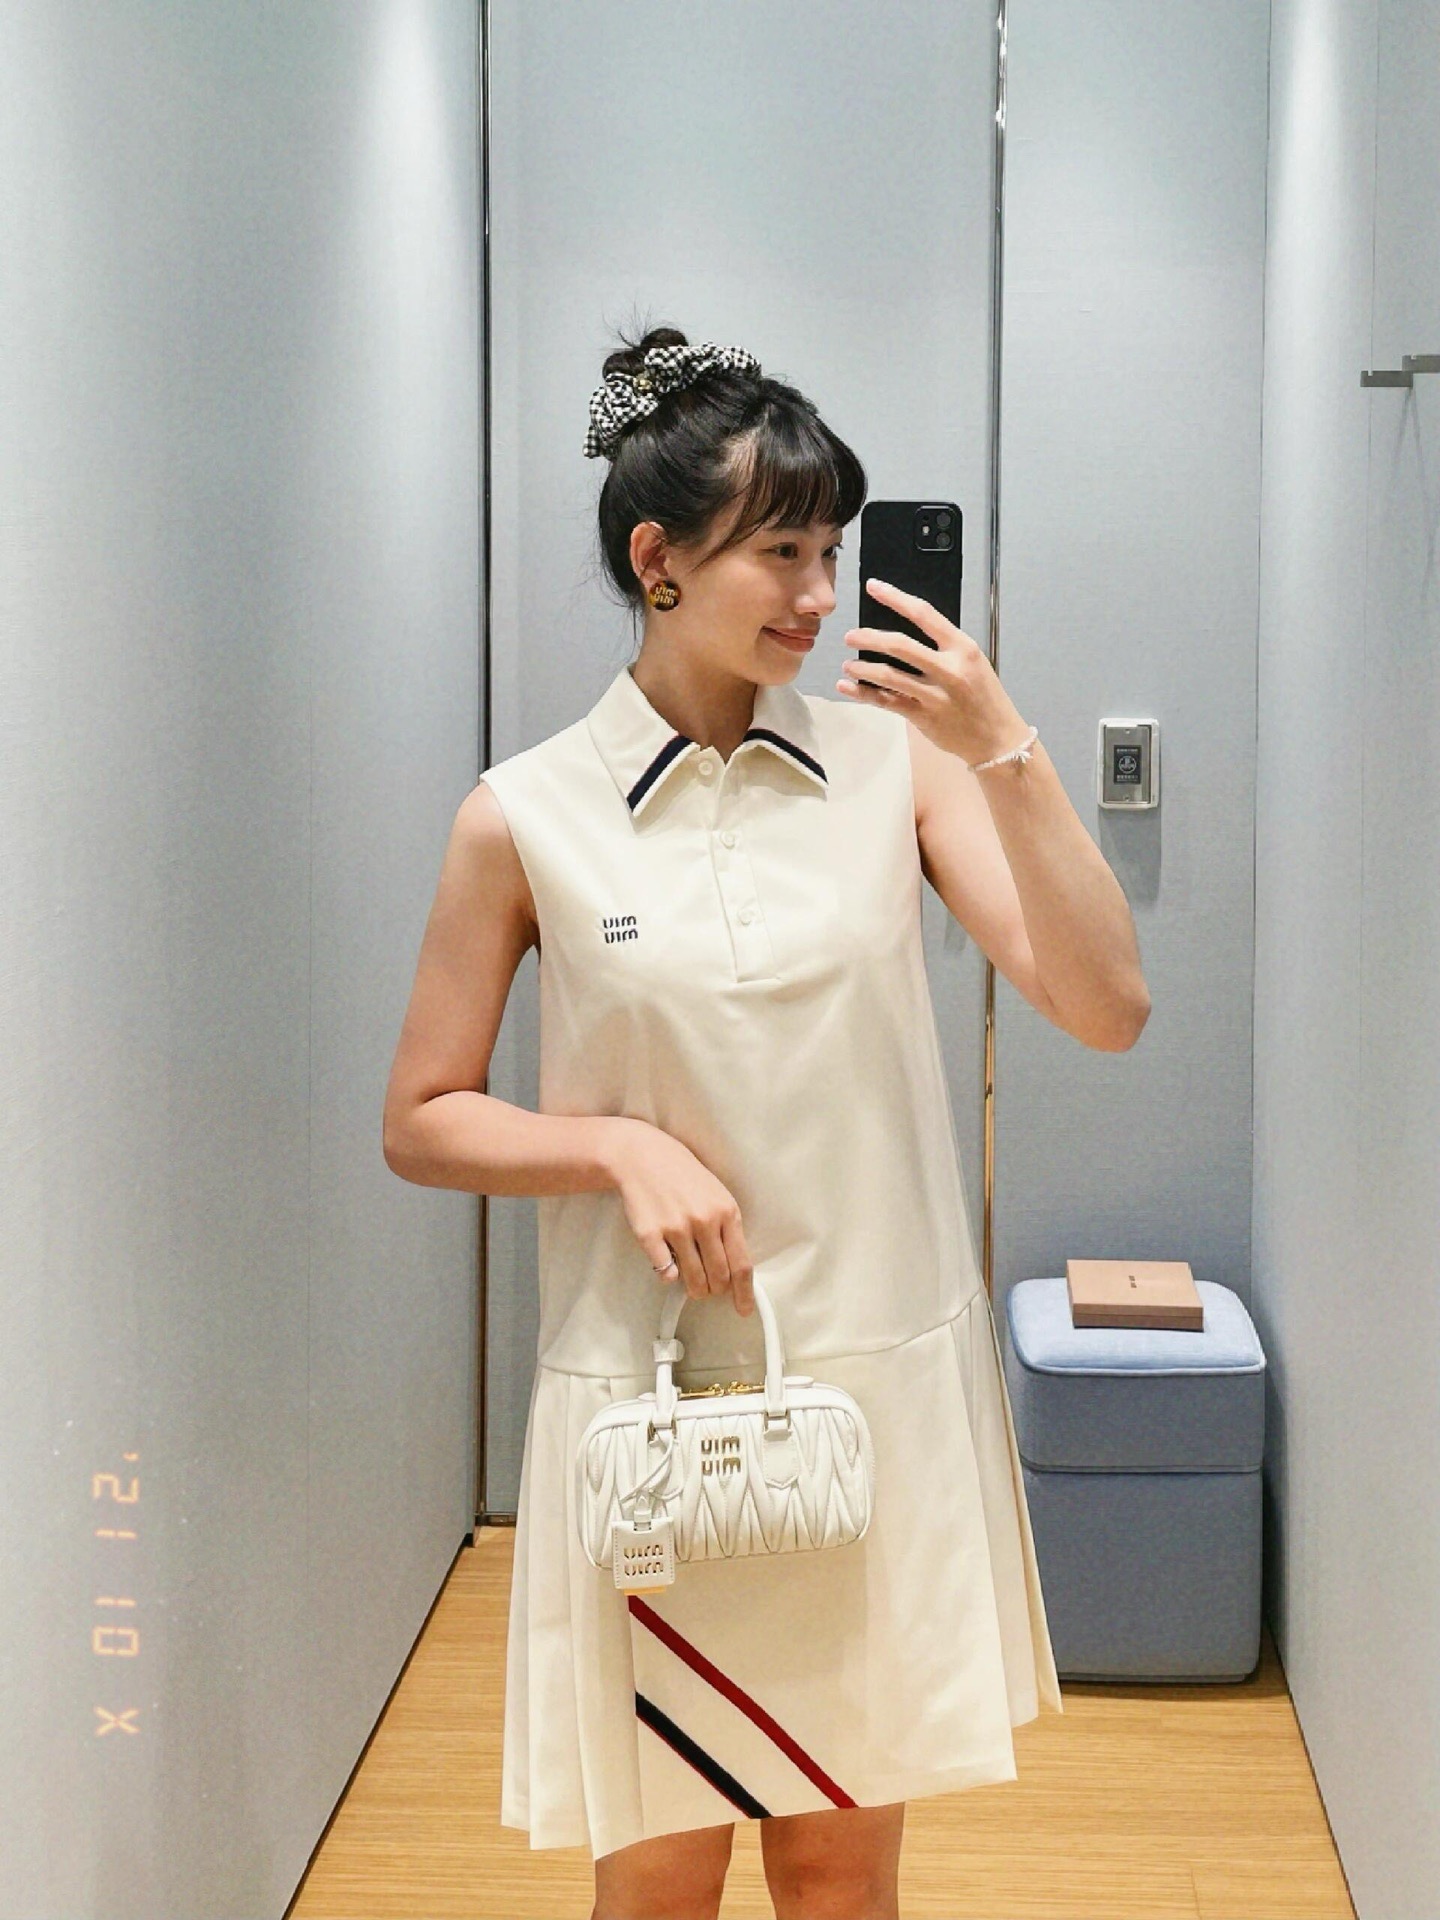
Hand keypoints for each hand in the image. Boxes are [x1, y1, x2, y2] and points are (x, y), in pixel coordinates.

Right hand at [606, 1118, 755, 1314]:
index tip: (744, 1309)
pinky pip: (666, 1273)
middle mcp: (704, 1221)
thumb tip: (734, 1268)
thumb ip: (727, 1228)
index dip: (744, 1293)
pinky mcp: (650, 1235)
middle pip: (718, 1277)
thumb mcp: (717, 1194)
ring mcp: (676, 1228)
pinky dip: (669, 1275)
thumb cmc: (683, 1176)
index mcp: (726, 1212)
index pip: (741, 1263)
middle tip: (710, 1288)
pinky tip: (668, 1262)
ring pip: (693, 1280)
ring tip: (692, 1282)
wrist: (643, 1157)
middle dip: (715, 1290)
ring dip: (694, 1288)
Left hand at [837, 576, 1030, 765]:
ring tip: (849, 665)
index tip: (873, 586)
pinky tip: (848, 687)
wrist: (997, 738)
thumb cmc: (983, 696)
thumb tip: (902, 636)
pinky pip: (886, 702)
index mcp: (962, 648)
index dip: (895, 598)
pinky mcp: (923, 717)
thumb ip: (943, 648)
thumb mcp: (972, 662)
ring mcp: (935, 695)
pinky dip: (863, 693)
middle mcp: (949, 669)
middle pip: (900, 645)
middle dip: (868, 638)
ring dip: (862, 668)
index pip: (924, 614)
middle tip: (850, 636)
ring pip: (889, 675)